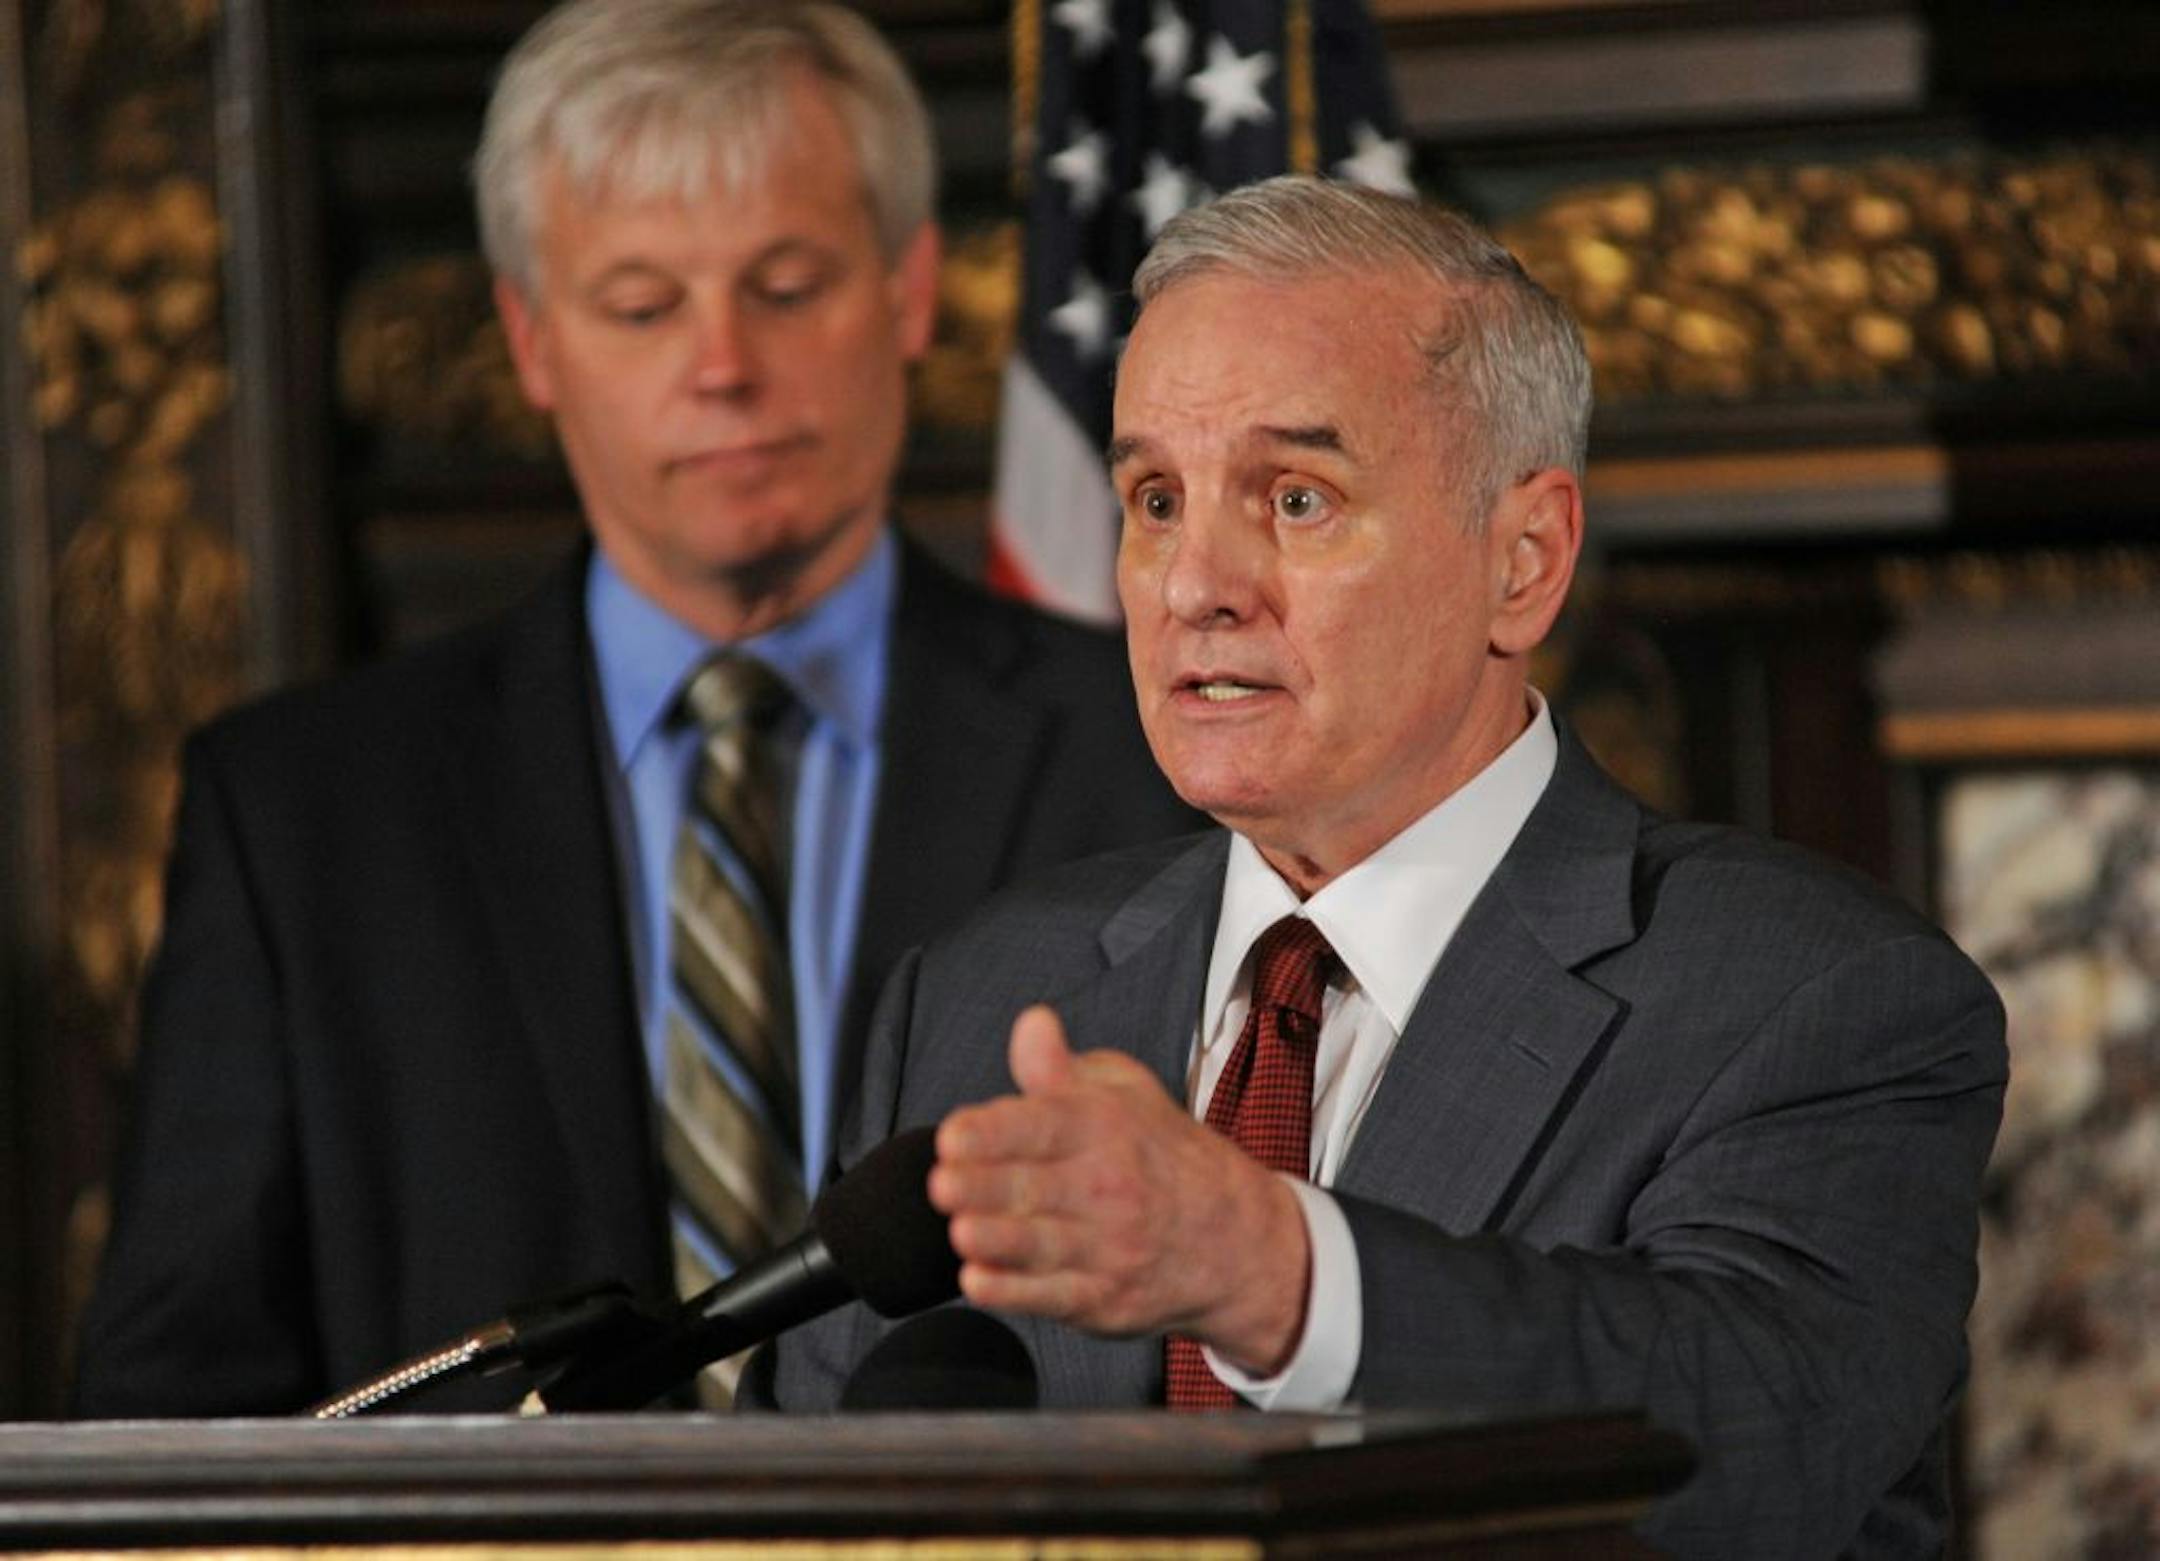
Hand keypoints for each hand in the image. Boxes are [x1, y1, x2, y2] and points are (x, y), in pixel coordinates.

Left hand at [928, 1005, 1311, 1375]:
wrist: (1231, 1239)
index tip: (951, 1136)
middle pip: (1035, 1187)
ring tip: (959, 1231)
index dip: (994, 1131)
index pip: (1044, 1126)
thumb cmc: (1159, 1154)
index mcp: (1106, 1129)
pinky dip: (1014, 1293)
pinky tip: (976, 1281)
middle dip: (983, 1186)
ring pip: (1041, 1244)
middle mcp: (1109, 1188)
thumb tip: (1030, 1024)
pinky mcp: (1103, 1299)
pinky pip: (1053, 1297)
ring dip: (997, 1239)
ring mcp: (1108, 1248)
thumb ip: (1061, 1067)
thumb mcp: (1124, 1092)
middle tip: (941, 1183)